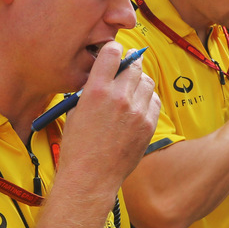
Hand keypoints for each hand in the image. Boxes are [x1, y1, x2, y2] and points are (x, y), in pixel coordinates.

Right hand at [58, 42, 160, 189]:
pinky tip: (138, 104)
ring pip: (146, 81)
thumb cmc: (77, 146)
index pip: (112, 52)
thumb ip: (90, 90)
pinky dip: (147, 98)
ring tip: (131, 87)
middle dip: (129, 63)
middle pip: (133, 65)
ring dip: (139, 80)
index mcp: (95, 89)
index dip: (113, 50)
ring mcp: (136, 110)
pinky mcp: (148, 124)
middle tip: (126, 66)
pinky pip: (154, 100)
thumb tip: (104, 75)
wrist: (91, 177)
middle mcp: (118, 96)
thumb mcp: (74, 111)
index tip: (114, 52)